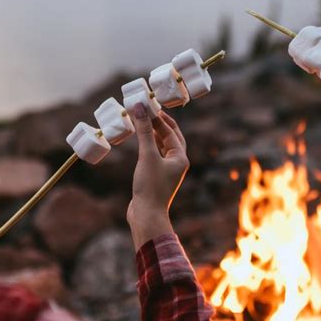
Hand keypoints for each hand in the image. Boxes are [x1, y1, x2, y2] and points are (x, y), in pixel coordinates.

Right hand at [127, 104, 188, 248]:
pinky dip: (148, 146)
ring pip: (162, 146)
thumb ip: (143, 131)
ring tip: (142, 122)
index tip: (147, 106)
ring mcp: (167, 170)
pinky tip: (140, 141)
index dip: (159, 118)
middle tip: (148, 111)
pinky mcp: (157, 177)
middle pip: (170, 137)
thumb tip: (140, 108)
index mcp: (180, 157)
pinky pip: (155, 155)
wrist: (146, 215)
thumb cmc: (150, 186)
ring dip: (153, 134)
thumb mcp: (147, 155)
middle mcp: (177, 163)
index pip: (171, 131)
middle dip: (159, 124)